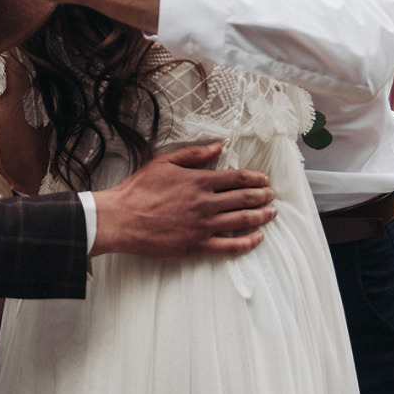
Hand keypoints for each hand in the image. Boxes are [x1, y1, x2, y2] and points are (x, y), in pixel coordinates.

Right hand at [89, 143, 276, 259]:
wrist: (121, 220)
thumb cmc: (138, 190)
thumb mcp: (163, 162)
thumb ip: (193, 154)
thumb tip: (217, 147)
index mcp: (199, 181)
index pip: (238, 177)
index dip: (256, 178)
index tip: (264, 180)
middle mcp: (205, 203)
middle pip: (245, 198)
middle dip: (263, 196)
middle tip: (271, 196)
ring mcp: (203, 226)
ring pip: (242, 221)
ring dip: (261, 216)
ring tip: (271, 213)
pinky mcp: (197, 246)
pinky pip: (229, 246)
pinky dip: (247, 242)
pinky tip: (257, 238)